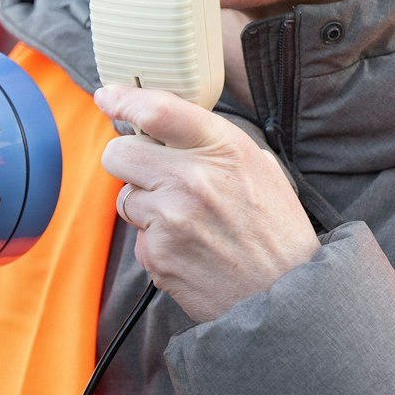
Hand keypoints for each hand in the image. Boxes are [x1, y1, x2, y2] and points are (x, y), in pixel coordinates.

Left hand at [92, 86, 319, 321]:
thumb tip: (167, 127)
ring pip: (124, 197)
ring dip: (145, 208)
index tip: (108, 98)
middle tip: (150, 176)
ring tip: (186, 224)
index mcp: (223, 148)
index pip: (157, 110)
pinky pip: (137, 238)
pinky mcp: (158, 254)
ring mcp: (172, 218)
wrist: (286, 296)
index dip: (123, 100)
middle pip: (119, 153)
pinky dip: (156, 244)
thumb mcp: (261, 168)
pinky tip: (189, 252)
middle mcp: (194, 178)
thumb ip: (214, 144)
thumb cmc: (275, 231)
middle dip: (127, 162)